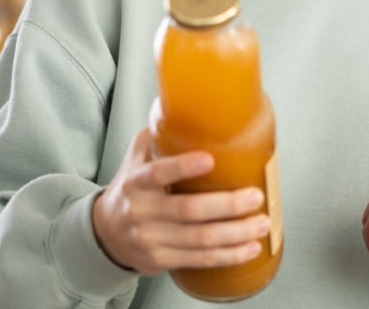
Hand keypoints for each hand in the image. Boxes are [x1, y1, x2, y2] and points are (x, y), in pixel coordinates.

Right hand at [91, 129, 270, 274]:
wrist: (106, 233)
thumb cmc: (131, 189)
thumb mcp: (135, 159)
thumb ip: (158, 136)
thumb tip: (191, 106)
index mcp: (136, 181)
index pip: (158, 173)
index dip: (183, 167)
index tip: (209, 159)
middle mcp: (142, 212)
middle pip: (188, 211)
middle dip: (227, 205)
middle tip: (256, 196)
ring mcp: (151, 239)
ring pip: (200, 239)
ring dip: (236, 233)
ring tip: (262, 223)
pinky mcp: (161, 261)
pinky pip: (200, 260)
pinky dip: (228, 256)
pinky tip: (250, 248)